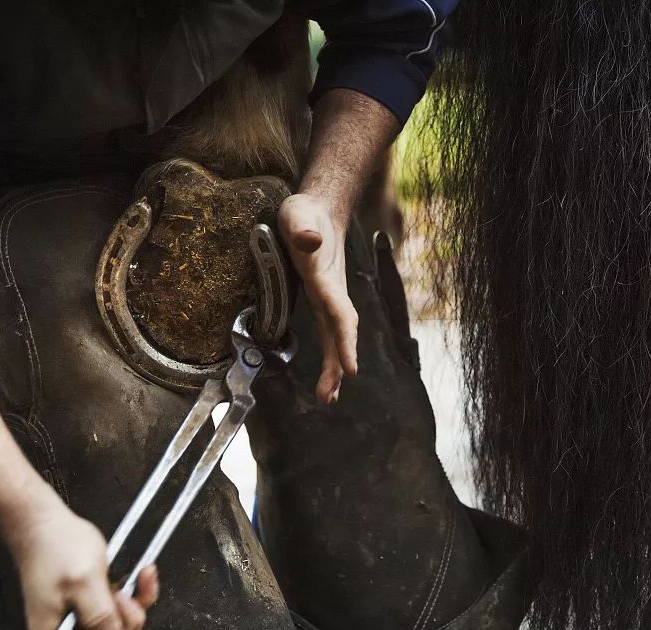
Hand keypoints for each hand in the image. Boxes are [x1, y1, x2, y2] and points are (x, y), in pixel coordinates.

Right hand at [6, 504, 159, 629]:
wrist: (45, 523)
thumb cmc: (54, 547)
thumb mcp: (85, 583)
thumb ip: (101, 616)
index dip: (116, 629)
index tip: (119, 605)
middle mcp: (67, 629)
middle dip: (128, 612)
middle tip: (122, 590)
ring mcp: (80, 615)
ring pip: (119, 620)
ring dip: (134, 598)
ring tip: (135, 578)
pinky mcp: (89, 601)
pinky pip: (118, 606)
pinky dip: (132, 590)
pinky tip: (139, 575)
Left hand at [279, 193, 358, 402]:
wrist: (320, 209)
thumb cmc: (305, 212)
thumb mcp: (299, 212)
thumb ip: (303, 227)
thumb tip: (310, 241)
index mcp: (325, 277)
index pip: (338, 313)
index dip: (344, 340)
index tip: (351, 367)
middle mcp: (331, 292)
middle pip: (340, 332)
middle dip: (338, 364)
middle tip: (330, 396)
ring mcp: (328, 298)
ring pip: (336, 337)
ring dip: (334, 368)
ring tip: (327, 398)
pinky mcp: (321, 301)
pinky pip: (328, 333)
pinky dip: (330, 356)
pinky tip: (327, 378)